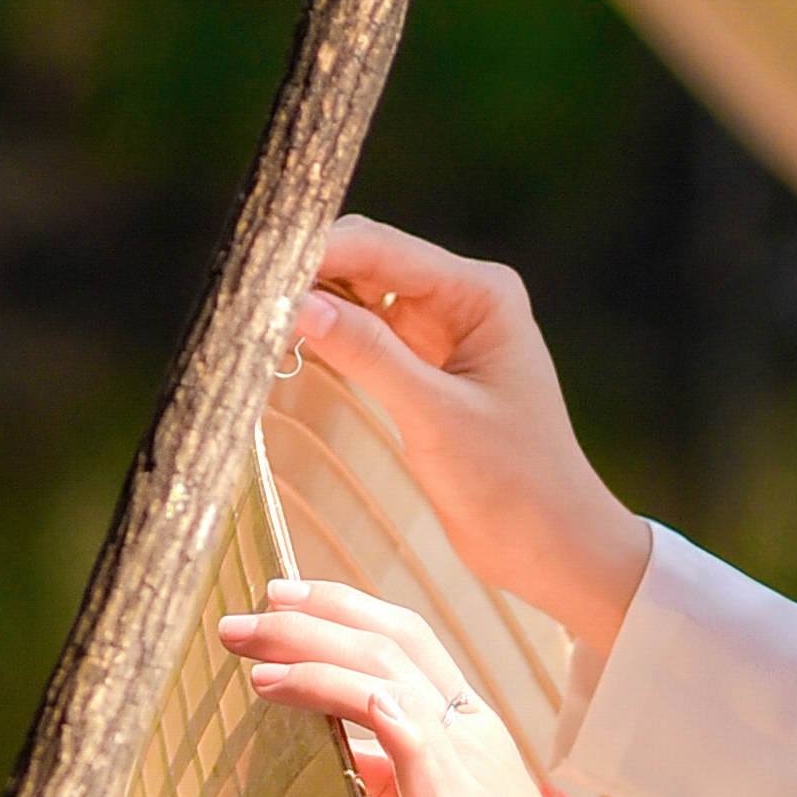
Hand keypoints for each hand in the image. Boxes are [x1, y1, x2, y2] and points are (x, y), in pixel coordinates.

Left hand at [221, 580, 650, 796]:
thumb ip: (406, 789)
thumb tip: (355, 753)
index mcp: (478, 743)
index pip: (411, 649)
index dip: (347, 616)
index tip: (282, 606)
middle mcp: (478, 739)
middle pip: (394, 640)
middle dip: (316, 615)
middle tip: (244, 613)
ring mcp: (471, 768)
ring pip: (385, 669)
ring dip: (306, 647)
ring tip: (243, 645)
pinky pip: (394, 725)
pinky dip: (338, 693)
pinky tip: (279, 686)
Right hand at [288, 222, 648, 658]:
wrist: (552, 547)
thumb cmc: (514, 484)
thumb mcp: (434, 416)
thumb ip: (367, 355)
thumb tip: (296, 305)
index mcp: (482, 294)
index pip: (382, 248)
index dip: (316, 252)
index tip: (256, 270)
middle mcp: (464, 300)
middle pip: (366, 261)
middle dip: (308, 274)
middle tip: (245, 298)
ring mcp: (444, 332)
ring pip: (359, 297)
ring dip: (313, 304)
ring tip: (254, 319)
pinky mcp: (426, 368)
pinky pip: (366, 335)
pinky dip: (328, 337)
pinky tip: (286, 344)